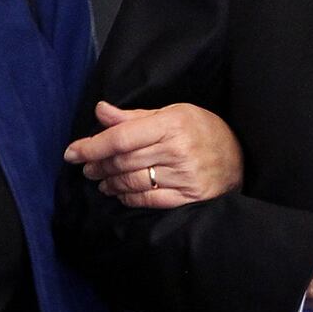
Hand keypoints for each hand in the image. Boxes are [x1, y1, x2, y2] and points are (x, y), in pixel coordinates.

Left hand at [64, 101, 243, 209]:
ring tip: (100, 180)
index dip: (92, 146)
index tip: (72, 153)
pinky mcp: (189, 198)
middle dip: (97, 166)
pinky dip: (128, 198)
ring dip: (109, 183)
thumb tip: (101, 111)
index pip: (121, 137)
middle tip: (86, 167)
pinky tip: (119, 193)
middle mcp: (177, 150)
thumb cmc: (202, 130)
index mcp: (172, 124)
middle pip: (123, 161)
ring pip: (132, 182)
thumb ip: (134, 117)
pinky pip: (148, 200)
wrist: (241, 156)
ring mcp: (184, 176)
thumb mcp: (172, 113)